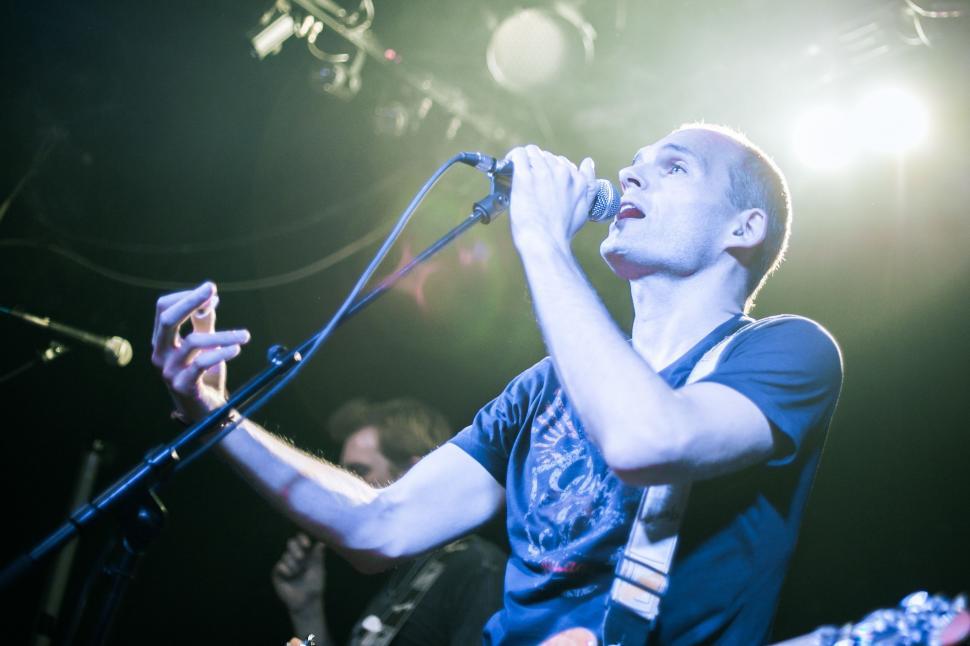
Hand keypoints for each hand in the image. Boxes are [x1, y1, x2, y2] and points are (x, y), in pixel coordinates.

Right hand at [151, 282, 250, 421]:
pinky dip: (222, 353)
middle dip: (190, 300)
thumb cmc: (204, 374)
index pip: (164, 308)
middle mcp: (160, 353)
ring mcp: (169, 370)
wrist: (207, 411)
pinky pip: (202, 363)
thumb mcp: (205, 345)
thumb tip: (210, 296)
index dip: (187, 296)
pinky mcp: (183, 386)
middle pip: (167, 319)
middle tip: (212, 289)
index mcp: (162, 340)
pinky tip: (237, 349)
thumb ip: (204, 322)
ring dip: (223, 335)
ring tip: (245, 335)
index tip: (211, 292)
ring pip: (192, 341)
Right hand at [272, 533, 326, 613]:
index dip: (302, 539)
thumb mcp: (318, 570)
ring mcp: (285, 564)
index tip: (306, 545)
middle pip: (291, 543)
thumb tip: (321, 543)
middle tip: (300, 557)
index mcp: (306, 554)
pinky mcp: (277, 573)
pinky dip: (285, 570)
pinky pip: (279, 565)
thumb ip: (318, 556)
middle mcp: (295, 557)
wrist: (306, 601)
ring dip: (293, 564)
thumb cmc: (314, 585)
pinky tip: (289, 576)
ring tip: (297, 574)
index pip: (301, 540)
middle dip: (295, 548)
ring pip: (285, 555)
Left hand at [504, 145, 596, 251]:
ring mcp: (542, 173)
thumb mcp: (584, 208)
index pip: (563, 162)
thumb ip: (589, 184)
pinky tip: (509, 164)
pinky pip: (518, 155)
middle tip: (530, 179)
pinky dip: (513, 156)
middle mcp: (562, 172)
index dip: (552, 169)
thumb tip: (589, 163)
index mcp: (577, 179)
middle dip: (538, 165)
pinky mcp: (524, 177)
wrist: (546, 241)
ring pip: (532, 152)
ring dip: (525, 160)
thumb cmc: (561, 231)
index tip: (543, 178)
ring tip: (518, 171)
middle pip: (547, 156)